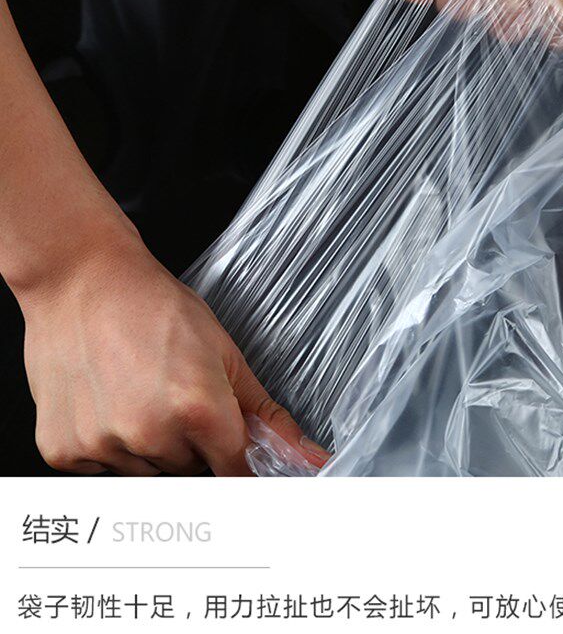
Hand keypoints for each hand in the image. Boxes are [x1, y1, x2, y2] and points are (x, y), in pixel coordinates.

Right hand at [20, 233, 329, 475]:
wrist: (83, 280)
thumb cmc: (155, 307)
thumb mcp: (225, 354)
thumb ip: (266, 415)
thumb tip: (309, 457)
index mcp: (199, 409)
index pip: (236, 472)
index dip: (236, 458)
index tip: (230, 449)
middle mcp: (150, 434)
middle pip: (190, 468)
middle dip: (192, 441)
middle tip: (174, 392)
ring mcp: (103, 444)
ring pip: (147, 470)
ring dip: (149, 444)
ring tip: (137, 390)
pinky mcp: (63, 450)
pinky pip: (103, 468)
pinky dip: (108, 443)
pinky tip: (106, 400)